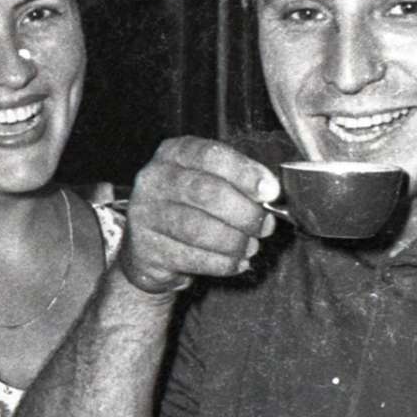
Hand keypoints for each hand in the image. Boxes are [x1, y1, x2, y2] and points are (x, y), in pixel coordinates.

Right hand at [119, 136, 278, 297]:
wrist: (150, 248)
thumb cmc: (190, 209)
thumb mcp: (211, 182)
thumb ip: (239, 182)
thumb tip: (269, 192)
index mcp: (174, 153)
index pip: (210, 155)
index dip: (244, 173)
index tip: (270, 191)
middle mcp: (154, 179)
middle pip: (206, 192)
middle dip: (244, 212)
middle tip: (265, 225)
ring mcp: (145, 214)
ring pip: (198, 229)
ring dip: (234, 241)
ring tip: (251, 246)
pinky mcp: (146, 249)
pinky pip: (192, 258)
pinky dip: (222, 263)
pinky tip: (236, 262)